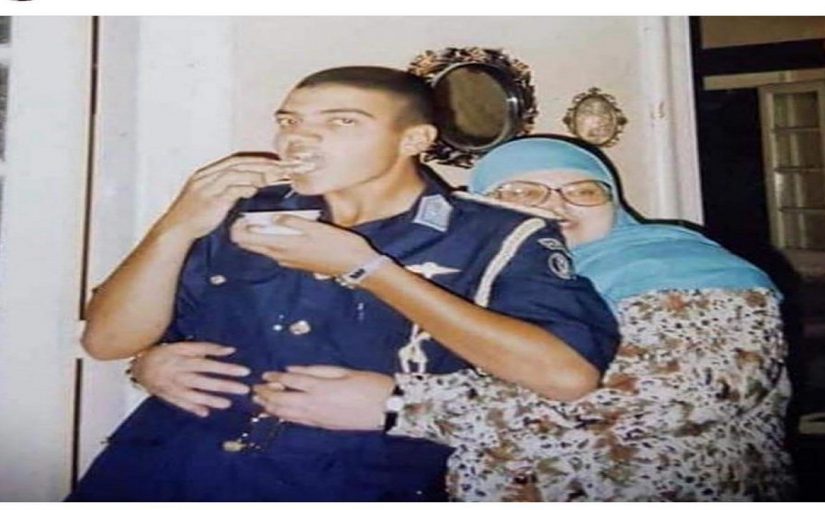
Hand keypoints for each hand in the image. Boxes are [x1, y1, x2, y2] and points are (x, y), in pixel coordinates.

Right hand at [131, 342, 250, 417]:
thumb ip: (206, 348)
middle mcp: (178, 372)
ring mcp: (172, 385)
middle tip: (244, 390)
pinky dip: (192, 407)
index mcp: (183, 357)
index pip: (208, 362)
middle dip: (225, 385)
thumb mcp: (183, 346)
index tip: (245, 372)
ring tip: (228, 403)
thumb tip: (231, 350)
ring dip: (211, 399)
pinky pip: (180, 403)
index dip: (226, 367)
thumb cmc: (166, 353)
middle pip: (204, 379)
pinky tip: (205, 413)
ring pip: (193, 393)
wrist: (138, 366)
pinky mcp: (167, 396)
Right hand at [155, 152, 289, 239]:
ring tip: (273, 177)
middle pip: (238, 164)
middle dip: (260, 164)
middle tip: (280, 167)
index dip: (256, 160)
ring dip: (255, 174)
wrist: (176, 229)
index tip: (275, 163)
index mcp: (207, 173)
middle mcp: (206, 176)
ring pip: (234, 173)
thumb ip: (229, 188)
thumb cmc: (195, 215)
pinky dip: (243, 188)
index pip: (236, 160)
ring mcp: (207, 187)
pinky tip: (255, 189)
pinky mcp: (210, 201)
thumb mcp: (213, 196)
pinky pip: (229, 190)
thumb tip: (251, 185)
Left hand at [230, 215, 379, 275]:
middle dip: (245, 230)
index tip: (242, 213)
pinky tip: (283, 229)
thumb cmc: (339, 245)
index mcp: (282, 246)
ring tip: (267, 218)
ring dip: (259, 234)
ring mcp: (288, 261)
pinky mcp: (296, 263)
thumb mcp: (316, 228)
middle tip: (251, 214)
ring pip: (263, 248)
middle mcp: (280, 256)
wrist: (356, 266)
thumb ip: (292, 222)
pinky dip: (272, 239)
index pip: (245, 240)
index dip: (237, 226)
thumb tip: (272, 217)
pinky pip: (276, 250)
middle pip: (250, 245)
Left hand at [252, 365, 394, 430]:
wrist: (388, 408)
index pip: (291, 381)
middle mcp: (316, 404)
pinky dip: (285, 416)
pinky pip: (298, 421)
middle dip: (267, 394)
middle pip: (283, 400)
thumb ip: (317, 370)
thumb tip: (293, 369)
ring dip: (272, 407)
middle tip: (255, 389)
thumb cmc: (370, 384)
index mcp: (322, 387)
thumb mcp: (345, 371)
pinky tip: (279, 412)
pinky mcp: (323, 426)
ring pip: (287, 414)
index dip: (275, 377)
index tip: (264, 374)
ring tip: (261, 401)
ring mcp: (318, 418)